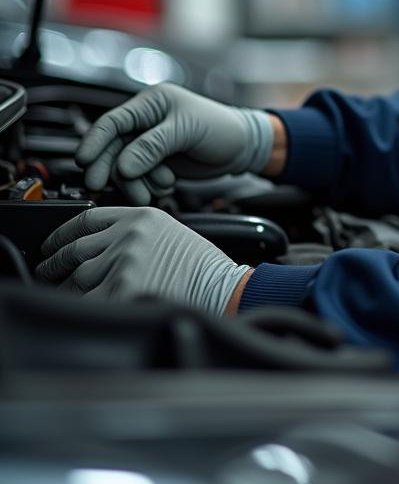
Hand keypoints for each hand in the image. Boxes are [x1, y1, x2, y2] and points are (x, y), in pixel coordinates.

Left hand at [36, 206, 249, 313]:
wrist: (222, 286)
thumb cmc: (201, 265)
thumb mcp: (166, 231)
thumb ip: (131, 233)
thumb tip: (94, 249)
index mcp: (141, 216)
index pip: (87, 218)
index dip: (61, 233)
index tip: (51, 244)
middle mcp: (129, 236)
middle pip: (75, 249)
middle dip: (55, 264)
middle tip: (48, 271)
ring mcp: (124, 262)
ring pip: (76, 278)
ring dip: (65, 290)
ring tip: (64, 295)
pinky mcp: (123, 290)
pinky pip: (87, 301)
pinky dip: (80, 307)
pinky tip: (82, 308)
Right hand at [76, 83, 273, 204]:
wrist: (242, 148)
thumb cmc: (221, 128)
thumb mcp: (187, 132)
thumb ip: (153, 147)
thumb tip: (122, 166)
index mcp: (152, 103)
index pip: (113, 121)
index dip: (95, 142)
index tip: (84, 162)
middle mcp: (146, 122)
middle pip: (112, 147)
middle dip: (109, 167)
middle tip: (100, 185)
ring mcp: (149, 143)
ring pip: (124, 166)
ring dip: (135, 181)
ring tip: (159, 187)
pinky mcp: (155, 162)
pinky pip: (138, 177)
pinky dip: (146, 185)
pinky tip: (165, 186)